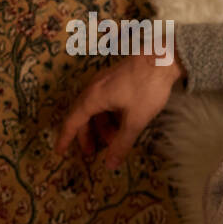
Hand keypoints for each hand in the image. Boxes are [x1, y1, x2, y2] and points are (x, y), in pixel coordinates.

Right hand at [55, 48, 183, 169]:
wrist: (162, 58)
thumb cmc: (147, 88)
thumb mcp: (135, 120)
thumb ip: (122, 143)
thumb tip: (110, 165)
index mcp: (92, 98)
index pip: (72, 122)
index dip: (66, 139)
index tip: (59, 152)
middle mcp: (93, 88)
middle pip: (83, 116)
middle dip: (86, 136)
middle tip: (91, 153)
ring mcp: (104, 82)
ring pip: (96, 109)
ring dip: (101, 126)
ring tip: (113, 141)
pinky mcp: (116, 79)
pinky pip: (105, 101)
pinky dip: (109, 116)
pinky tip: (121, 124)